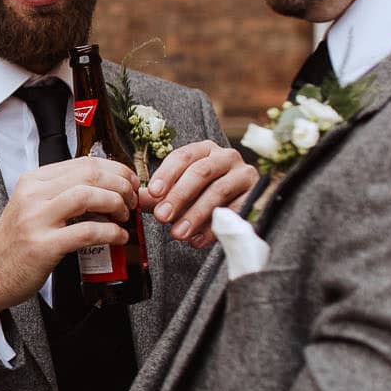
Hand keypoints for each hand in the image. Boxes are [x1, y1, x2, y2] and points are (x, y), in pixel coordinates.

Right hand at [0, 158, 135, 308]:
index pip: (83, 162)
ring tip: (124, 216)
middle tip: (132, 199)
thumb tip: (106, 187)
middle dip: (120, 185)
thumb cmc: (17, 243)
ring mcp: (36, 220)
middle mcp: (32, 196)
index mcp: (32, 181)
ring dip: (116, 204)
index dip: (115, 170)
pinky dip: (111, 232)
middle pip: (89, 174)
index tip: (130, 182)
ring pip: (88, 196)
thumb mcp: (33, 208)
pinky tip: (118, 237)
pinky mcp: (43, 245)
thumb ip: (63, 194)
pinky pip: (87, 231)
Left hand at [142, 141, 259, 246]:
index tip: (152, 193)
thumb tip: (134, 199)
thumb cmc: (201, 194)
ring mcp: (244, 174)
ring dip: (195, 214)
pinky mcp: (256, 195)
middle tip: (162, 217)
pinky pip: (235, 211)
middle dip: (179, 196)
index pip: (183, 156)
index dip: (166, 174)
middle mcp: (226, 157)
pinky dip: (214, 228)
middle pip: (201, 172)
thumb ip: (156, 195)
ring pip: (218, 191)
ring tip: (178, 234)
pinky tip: (197, 240)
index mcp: (204, 150)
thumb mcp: (177, 191)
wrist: (239, 204)